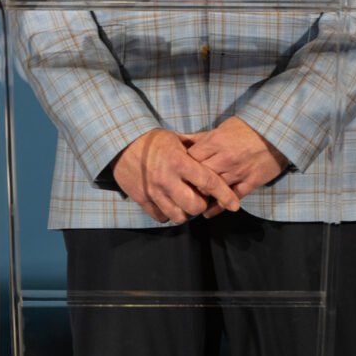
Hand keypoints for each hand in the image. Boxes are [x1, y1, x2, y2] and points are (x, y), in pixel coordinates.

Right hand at [112, 128, 239, 223]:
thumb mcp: (176, 138)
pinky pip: (161, 217)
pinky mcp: (142, 200)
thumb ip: (195, 148)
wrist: (121, 142)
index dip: (225, 195)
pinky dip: (168, 214)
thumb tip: (216, 152)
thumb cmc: (153, 140)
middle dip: (202, 204)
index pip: (208, 182)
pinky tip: (170, 204)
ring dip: (186, 212)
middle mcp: (167, 179)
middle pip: (195, 206)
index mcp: (179, 162)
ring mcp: (154, 192)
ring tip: (185, 202)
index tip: (234, 204)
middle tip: (200, 197)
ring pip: (179, 217)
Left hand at [185, 117, 287, 217]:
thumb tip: (182, 141)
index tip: (180, 171)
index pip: (191, 157)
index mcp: (216, 141)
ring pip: (214, 188)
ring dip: (203, 196)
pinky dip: (219, 206)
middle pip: (200, 175)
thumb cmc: (248, 128)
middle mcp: (225, 157)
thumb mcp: (223, 127)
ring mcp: (238, 171)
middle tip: (184, 189)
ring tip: (194, 202)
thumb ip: (203, 137)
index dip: (184, 165)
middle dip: (191, 182)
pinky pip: (231, 198)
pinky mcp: (250, 182)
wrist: (277, 132)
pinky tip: (208, 213)